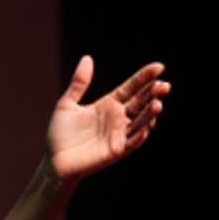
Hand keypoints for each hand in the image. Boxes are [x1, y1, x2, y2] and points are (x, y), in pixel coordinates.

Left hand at [46, 56, 167, 183]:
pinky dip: (139, 136)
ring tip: (158, 104)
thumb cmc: (60, 134)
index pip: (132, 87)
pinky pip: (131, 143)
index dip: (145, 77)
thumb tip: (88, 58)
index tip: (160, 67)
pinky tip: (146, 128)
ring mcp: (119, 134)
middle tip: (164, 85)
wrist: (54, 161)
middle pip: (141, 102)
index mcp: (109, 104)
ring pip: (141, 121)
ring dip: (151, 114)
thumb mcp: (67, 104)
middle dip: (154, 94)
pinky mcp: (116, 150)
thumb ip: (79, 83)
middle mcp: (118, 118)